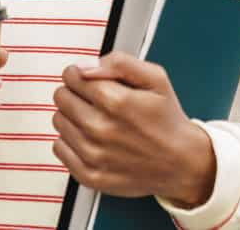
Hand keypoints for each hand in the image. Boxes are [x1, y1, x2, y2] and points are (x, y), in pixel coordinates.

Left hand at [52, 52, 215, 207]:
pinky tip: (90, 138)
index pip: (72, 77)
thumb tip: (86, 66)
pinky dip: (70, 141)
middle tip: (94, 99)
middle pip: (61, 97)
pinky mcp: (90, 175)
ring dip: (72, 116)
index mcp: (117, 102)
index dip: (79, 73)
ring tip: (95, 119)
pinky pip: (59, 148)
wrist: (181, 163)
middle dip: (74, 93)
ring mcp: (94, 155)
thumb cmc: (167, 119)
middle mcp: (102, 129)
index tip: (89, 78)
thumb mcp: (155, 78)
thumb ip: (120, 63)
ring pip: (58, 121)